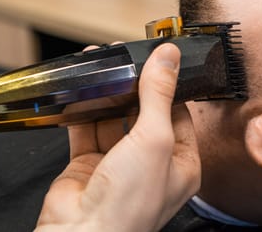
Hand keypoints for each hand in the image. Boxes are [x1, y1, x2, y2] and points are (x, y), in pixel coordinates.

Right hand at [36, 43, 200, 231]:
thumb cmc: (130, 203)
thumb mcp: (154, 138)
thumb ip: (159, 95)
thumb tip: (168, 58)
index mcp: (180, 163)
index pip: (179, 115)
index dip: (169, 88)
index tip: (160, 62)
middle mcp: (150, 164)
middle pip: (144, 114)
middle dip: (134, 87)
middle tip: (126, 60)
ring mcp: (118, 164)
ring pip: (113, 119)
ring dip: (107, 95)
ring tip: (102, 68)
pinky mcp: (88, 165)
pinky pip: (87, 130)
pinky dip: (82, 111)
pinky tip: (81, 91)